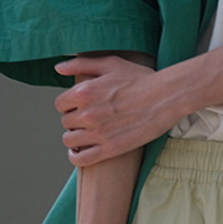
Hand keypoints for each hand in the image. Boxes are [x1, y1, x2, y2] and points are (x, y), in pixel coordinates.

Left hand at [54, 55, 174, 166]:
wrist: (164, 98)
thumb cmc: (140, 79)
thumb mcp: (110, 64)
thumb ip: (81, 63)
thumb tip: (58, 68)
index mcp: (84, 92)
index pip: (60, 104)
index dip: (67, 105)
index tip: (77, 107)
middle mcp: (88, 114)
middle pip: (65, 122)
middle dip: (73, 121)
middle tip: (86, 121)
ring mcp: (98, 134)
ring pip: (69, 141)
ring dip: (73, 139)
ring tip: (83, 136)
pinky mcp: (110, 149)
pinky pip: (81, 160)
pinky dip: (75, 157)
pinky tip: (78, 152)